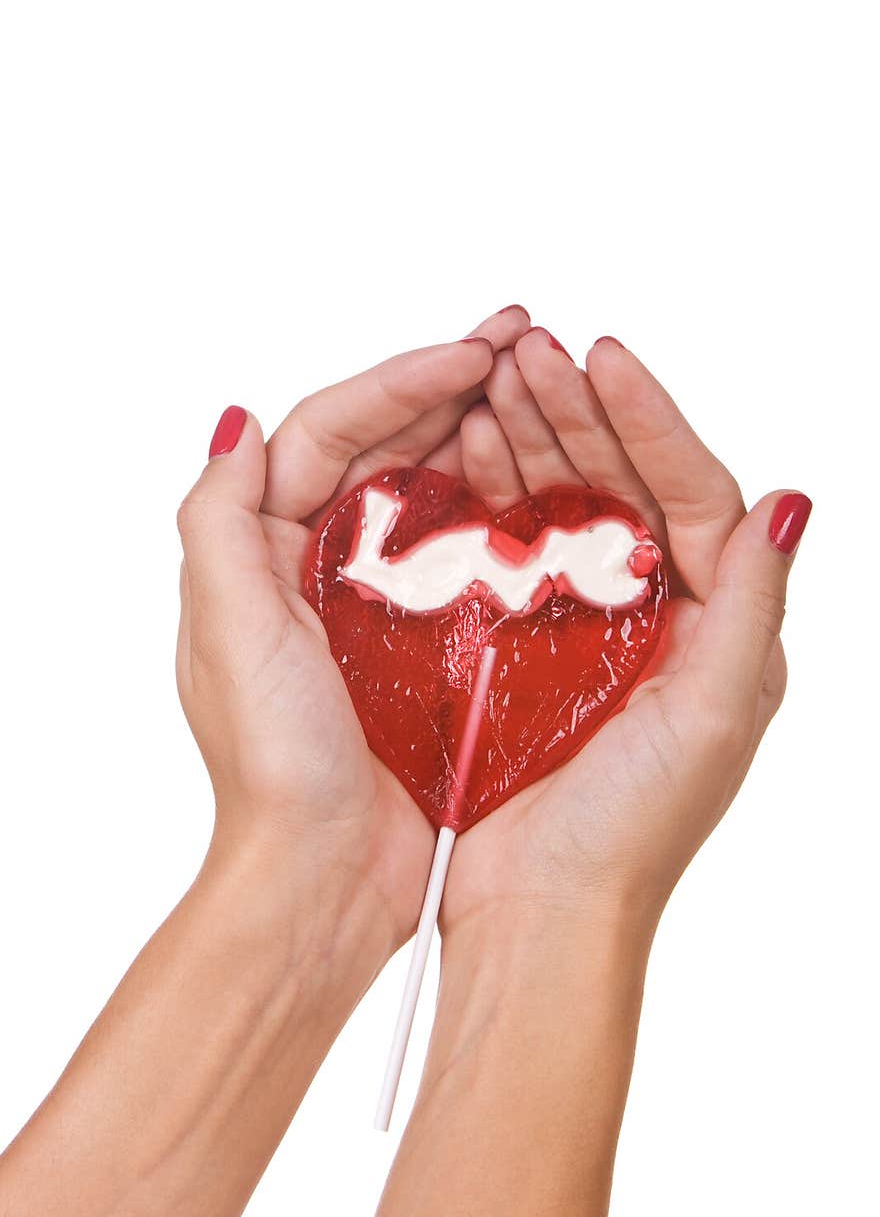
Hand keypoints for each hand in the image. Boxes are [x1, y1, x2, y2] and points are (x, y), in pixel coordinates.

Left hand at [176, 306, 530, 947]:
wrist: (324, 876)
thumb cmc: (275, 766)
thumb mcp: (229, 631)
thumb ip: (217, 519)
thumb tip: (238, 421)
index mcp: (261, 551)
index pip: (326, 431)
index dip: (398, 380)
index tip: (472, 354)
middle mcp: (312, 566)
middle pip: (381, 448)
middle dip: (448, 388)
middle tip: (522, 341)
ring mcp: (371, 605)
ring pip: (425, 492)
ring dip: (476, 435)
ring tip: (539, 391)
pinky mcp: (420, 647)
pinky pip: (459, 558)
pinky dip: (493, 511)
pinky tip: (539, 483)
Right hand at [448, 330, 810, 934]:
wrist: (543, 915)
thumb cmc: (631, 835)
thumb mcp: (712, 715)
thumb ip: (751, 605)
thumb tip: (792, 502)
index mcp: (719, 629)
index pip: (698, 493)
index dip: (652, 420)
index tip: (605, 359)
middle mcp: (662, 620)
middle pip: (629, 488)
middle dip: (582, 415)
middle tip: (532, 354)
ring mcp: (592, 631)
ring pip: (570, 509)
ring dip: (536, 444)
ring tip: (495, 387)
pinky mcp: (529, 650)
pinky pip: (519, 553)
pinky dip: (498, 499)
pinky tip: (473, 455)